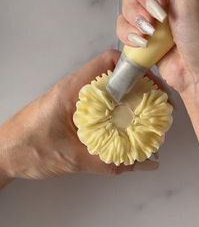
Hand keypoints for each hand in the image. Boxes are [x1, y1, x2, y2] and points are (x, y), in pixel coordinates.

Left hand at [0, 50, 158, 185]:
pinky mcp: (72, 110)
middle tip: (156, 106)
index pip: (109, 61)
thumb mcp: (72, 158)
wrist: (3, 154)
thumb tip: (143, 165)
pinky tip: (125, 129)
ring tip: (146, 118)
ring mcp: (73, 98)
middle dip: (138, 87)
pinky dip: (115, 112)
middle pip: (114, 75)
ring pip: (108, 90)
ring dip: (127, 100)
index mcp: (74, 88)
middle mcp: (75, 88)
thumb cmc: (29, 149)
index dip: (134, 68)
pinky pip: (100, 103)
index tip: (153, 85)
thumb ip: (108, 162)